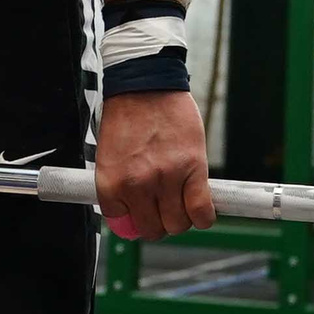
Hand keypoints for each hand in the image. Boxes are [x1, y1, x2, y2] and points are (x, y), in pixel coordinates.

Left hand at [94, 90, 213, 239]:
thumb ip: (118, 187)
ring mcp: (166, 178)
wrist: (145, 84)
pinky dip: (203, 216)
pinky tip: (199, 208)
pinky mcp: (193, 169)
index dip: (133, 220)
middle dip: (158, 223)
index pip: (122, 223)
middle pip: (153, 229)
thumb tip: (129, 220)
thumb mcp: (110, 155)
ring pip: (178, 223)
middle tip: (162, 208)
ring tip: (180, 202)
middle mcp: (137, 184)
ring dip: (180, 218)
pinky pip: (201, 211)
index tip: (140, 212)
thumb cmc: (126, 116)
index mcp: (110, 182)